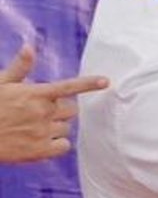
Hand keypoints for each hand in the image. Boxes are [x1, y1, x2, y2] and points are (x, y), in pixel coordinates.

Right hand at [0, 46, 107, 163]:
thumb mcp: (1, 83)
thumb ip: (19, 68)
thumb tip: (29, 46)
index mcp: (34, 94)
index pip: (68, 87)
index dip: (89, 83)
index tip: (106, 81)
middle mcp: (42, 112)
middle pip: (71, 110)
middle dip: (61, 110)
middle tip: (40, 112)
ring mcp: (43, 132)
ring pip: (66, 128)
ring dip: (56, 127)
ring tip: (33, 127)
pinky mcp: (41, 151)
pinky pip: (64, 146)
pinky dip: (57, 144)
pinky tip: (40, 141)